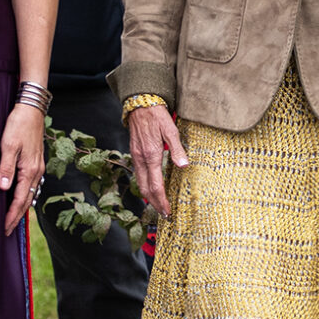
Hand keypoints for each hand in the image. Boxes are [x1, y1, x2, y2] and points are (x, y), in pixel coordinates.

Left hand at [0, 105, 45, 233]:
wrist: (31, 109)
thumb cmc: (18, 124)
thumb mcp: (8, 145)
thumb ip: (6, 167)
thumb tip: (3, 188)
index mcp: (30, 170)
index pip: (19, 199)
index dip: (11, 215)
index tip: (4, 228)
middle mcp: (36, 171)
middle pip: (27, 200)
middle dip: (17, 217)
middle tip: (7, 231)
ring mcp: (37, 167)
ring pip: (30, 193)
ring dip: (21, 208)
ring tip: (12, 219)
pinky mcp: (35, 162)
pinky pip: (31, 185)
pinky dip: (24, 196)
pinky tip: (18, 198)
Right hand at [126, 101, 189, 218]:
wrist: (140, 103)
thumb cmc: (157, 115)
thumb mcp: (171, 130)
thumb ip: (177, 149)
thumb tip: (184, 165)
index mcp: (151, 155)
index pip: (156, 185)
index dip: (161, 201)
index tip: (168, 211)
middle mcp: (141, 158)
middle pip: (145, 189)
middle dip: (154, 203)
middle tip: (164, 214)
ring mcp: (136, 156)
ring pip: (140, 183)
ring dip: (149, 196)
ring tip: (159, 205)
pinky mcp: (135, 153)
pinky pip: (139, 174)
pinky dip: (145, 185)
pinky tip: (152, 188)